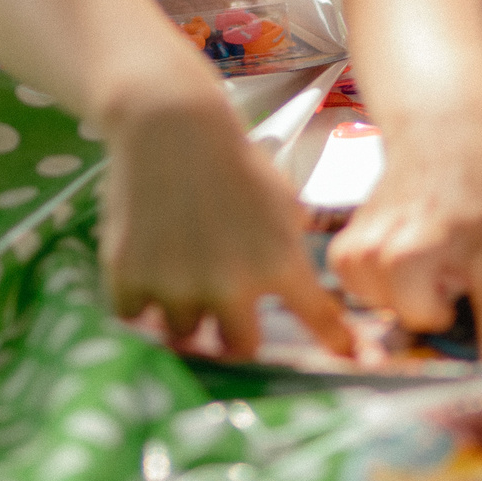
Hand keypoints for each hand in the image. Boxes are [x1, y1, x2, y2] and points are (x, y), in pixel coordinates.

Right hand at [102, 92, 348, 358]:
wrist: (167, 122)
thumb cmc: (231, 158)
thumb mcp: (281, 199)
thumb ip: (289, 248)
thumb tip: (295, 290)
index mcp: (277, 259)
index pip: (316, 317)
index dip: (334, 343)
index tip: (350, 358)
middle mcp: (231, 281)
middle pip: (238, 349)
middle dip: (233, 337)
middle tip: (224, 318)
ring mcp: (178, 281)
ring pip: (183, 333)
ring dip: (184, 313)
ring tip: (180, 275)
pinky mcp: (130, 273)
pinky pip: (135, 315)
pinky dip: (139, 299)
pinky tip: (146, 265)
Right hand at [327, 124, 481, 356]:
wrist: (441, 129)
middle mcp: (430, 230)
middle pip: (414, 301)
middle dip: (428, 313)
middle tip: (444, 298)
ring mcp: (385, 227)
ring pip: (375, 293)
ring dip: (396, 299)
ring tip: (416, 279)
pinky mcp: (356, 227)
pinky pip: (349, 276)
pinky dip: (366, 284)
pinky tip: (388, 271)